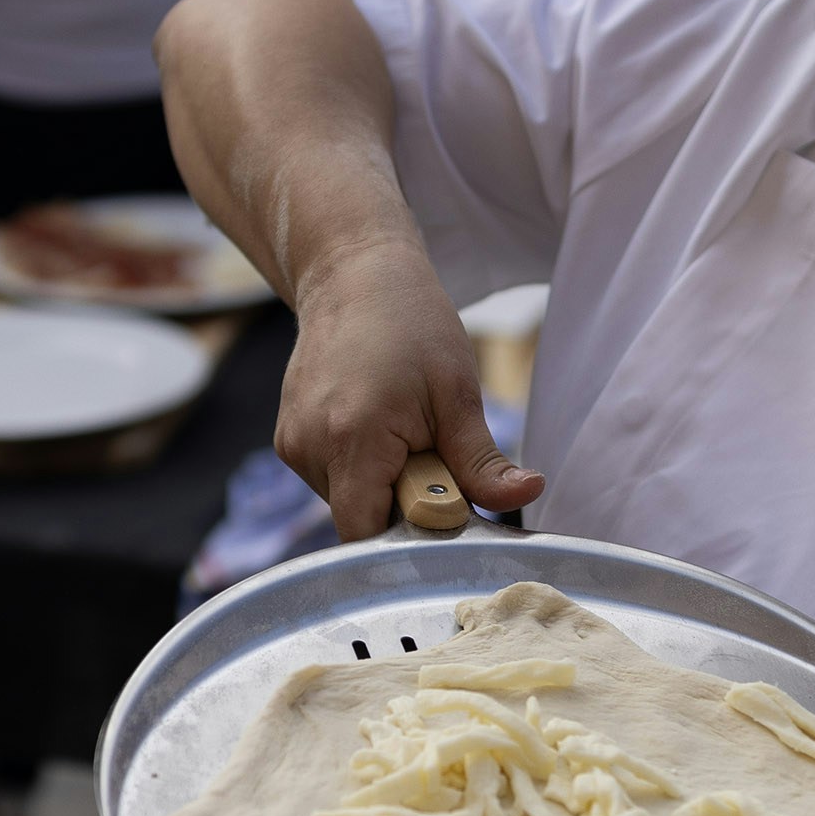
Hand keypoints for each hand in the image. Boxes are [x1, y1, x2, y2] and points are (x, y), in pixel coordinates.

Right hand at [272, 235, 543, 535]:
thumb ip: (482, 461)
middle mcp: (310, 447)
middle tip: (429, 452)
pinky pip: (332, 478)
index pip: (367, 536)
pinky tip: (376, 423)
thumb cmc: (411, 325)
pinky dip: (361, 466)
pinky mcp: (288, 439)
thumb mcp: (458, 394)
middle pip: (360, 520)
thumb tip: (526, 495)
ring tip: (401, 429)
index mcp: (353, 439)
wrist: (353, 277)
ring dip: (381, 484)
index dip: (408, 538)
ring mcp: (292, 444)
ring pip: (347, 500)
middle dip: (402, 503)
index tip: (442, 507)